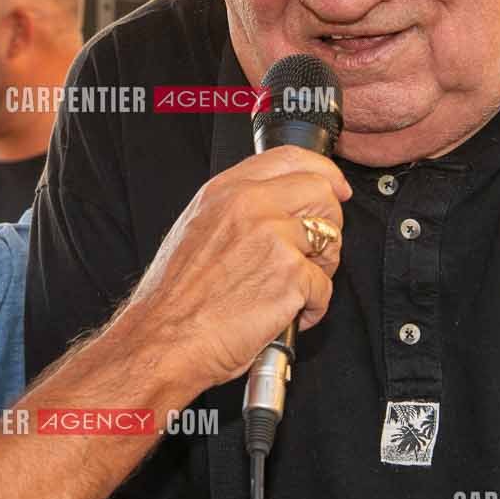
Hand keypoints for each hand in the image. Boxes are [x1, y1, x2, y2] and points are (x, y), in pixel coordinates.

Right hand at [114, 146, 348, 393]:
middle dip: (328, 225)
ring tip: (292, 290)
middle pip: (322, 193)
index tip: (335, 188)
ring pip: (331, 239)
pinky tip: (283, 315)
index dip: (324, 173)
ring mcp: (273, 237)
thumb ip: (237, 209)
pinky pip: (325, 287)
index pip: (291, 157)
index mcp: (226, 191)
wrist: (163, 340)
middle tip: (311, 253)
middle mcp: (250, 205)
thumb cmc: (175, 299)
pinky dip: (312, 308)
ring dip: (321, 268)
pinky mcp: (290, 275)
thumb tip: (277, 206)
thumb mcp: (196, 230)